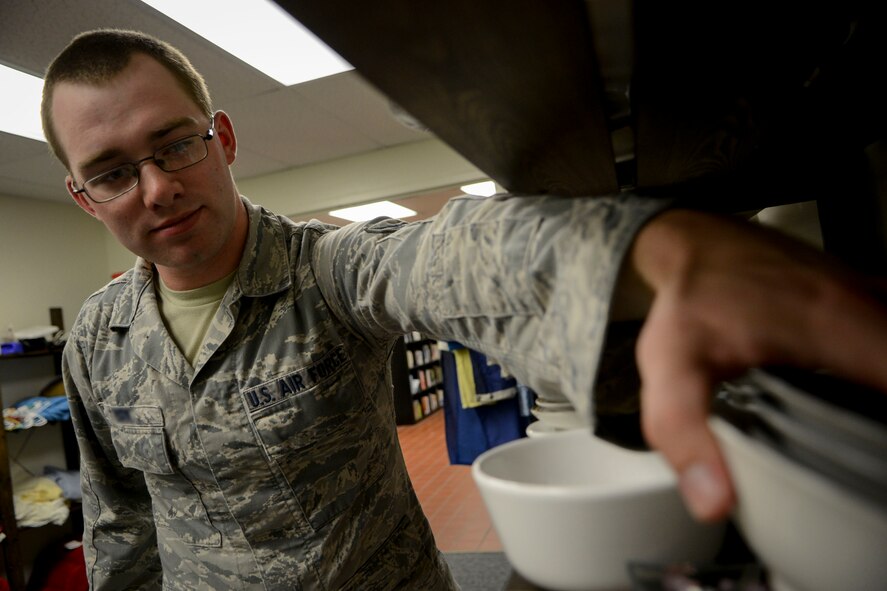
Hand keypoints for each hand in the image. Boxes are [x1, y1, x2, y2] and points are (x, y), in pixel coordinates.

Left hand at [629, 209, 886, 520]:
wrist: (693, 244)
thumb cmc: (688, 301)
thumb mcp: (673, 370)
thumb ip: (687, 434)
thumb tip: (714, 500)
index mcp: (836, 324)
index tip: (873, 464)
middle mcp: (869, 305)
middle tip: (867, 463)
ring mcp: (874, 297)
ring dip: (886, 394)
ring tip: (864, 437)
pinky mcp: (868, 299)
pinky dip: (882, 371)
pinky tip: (863, 401)